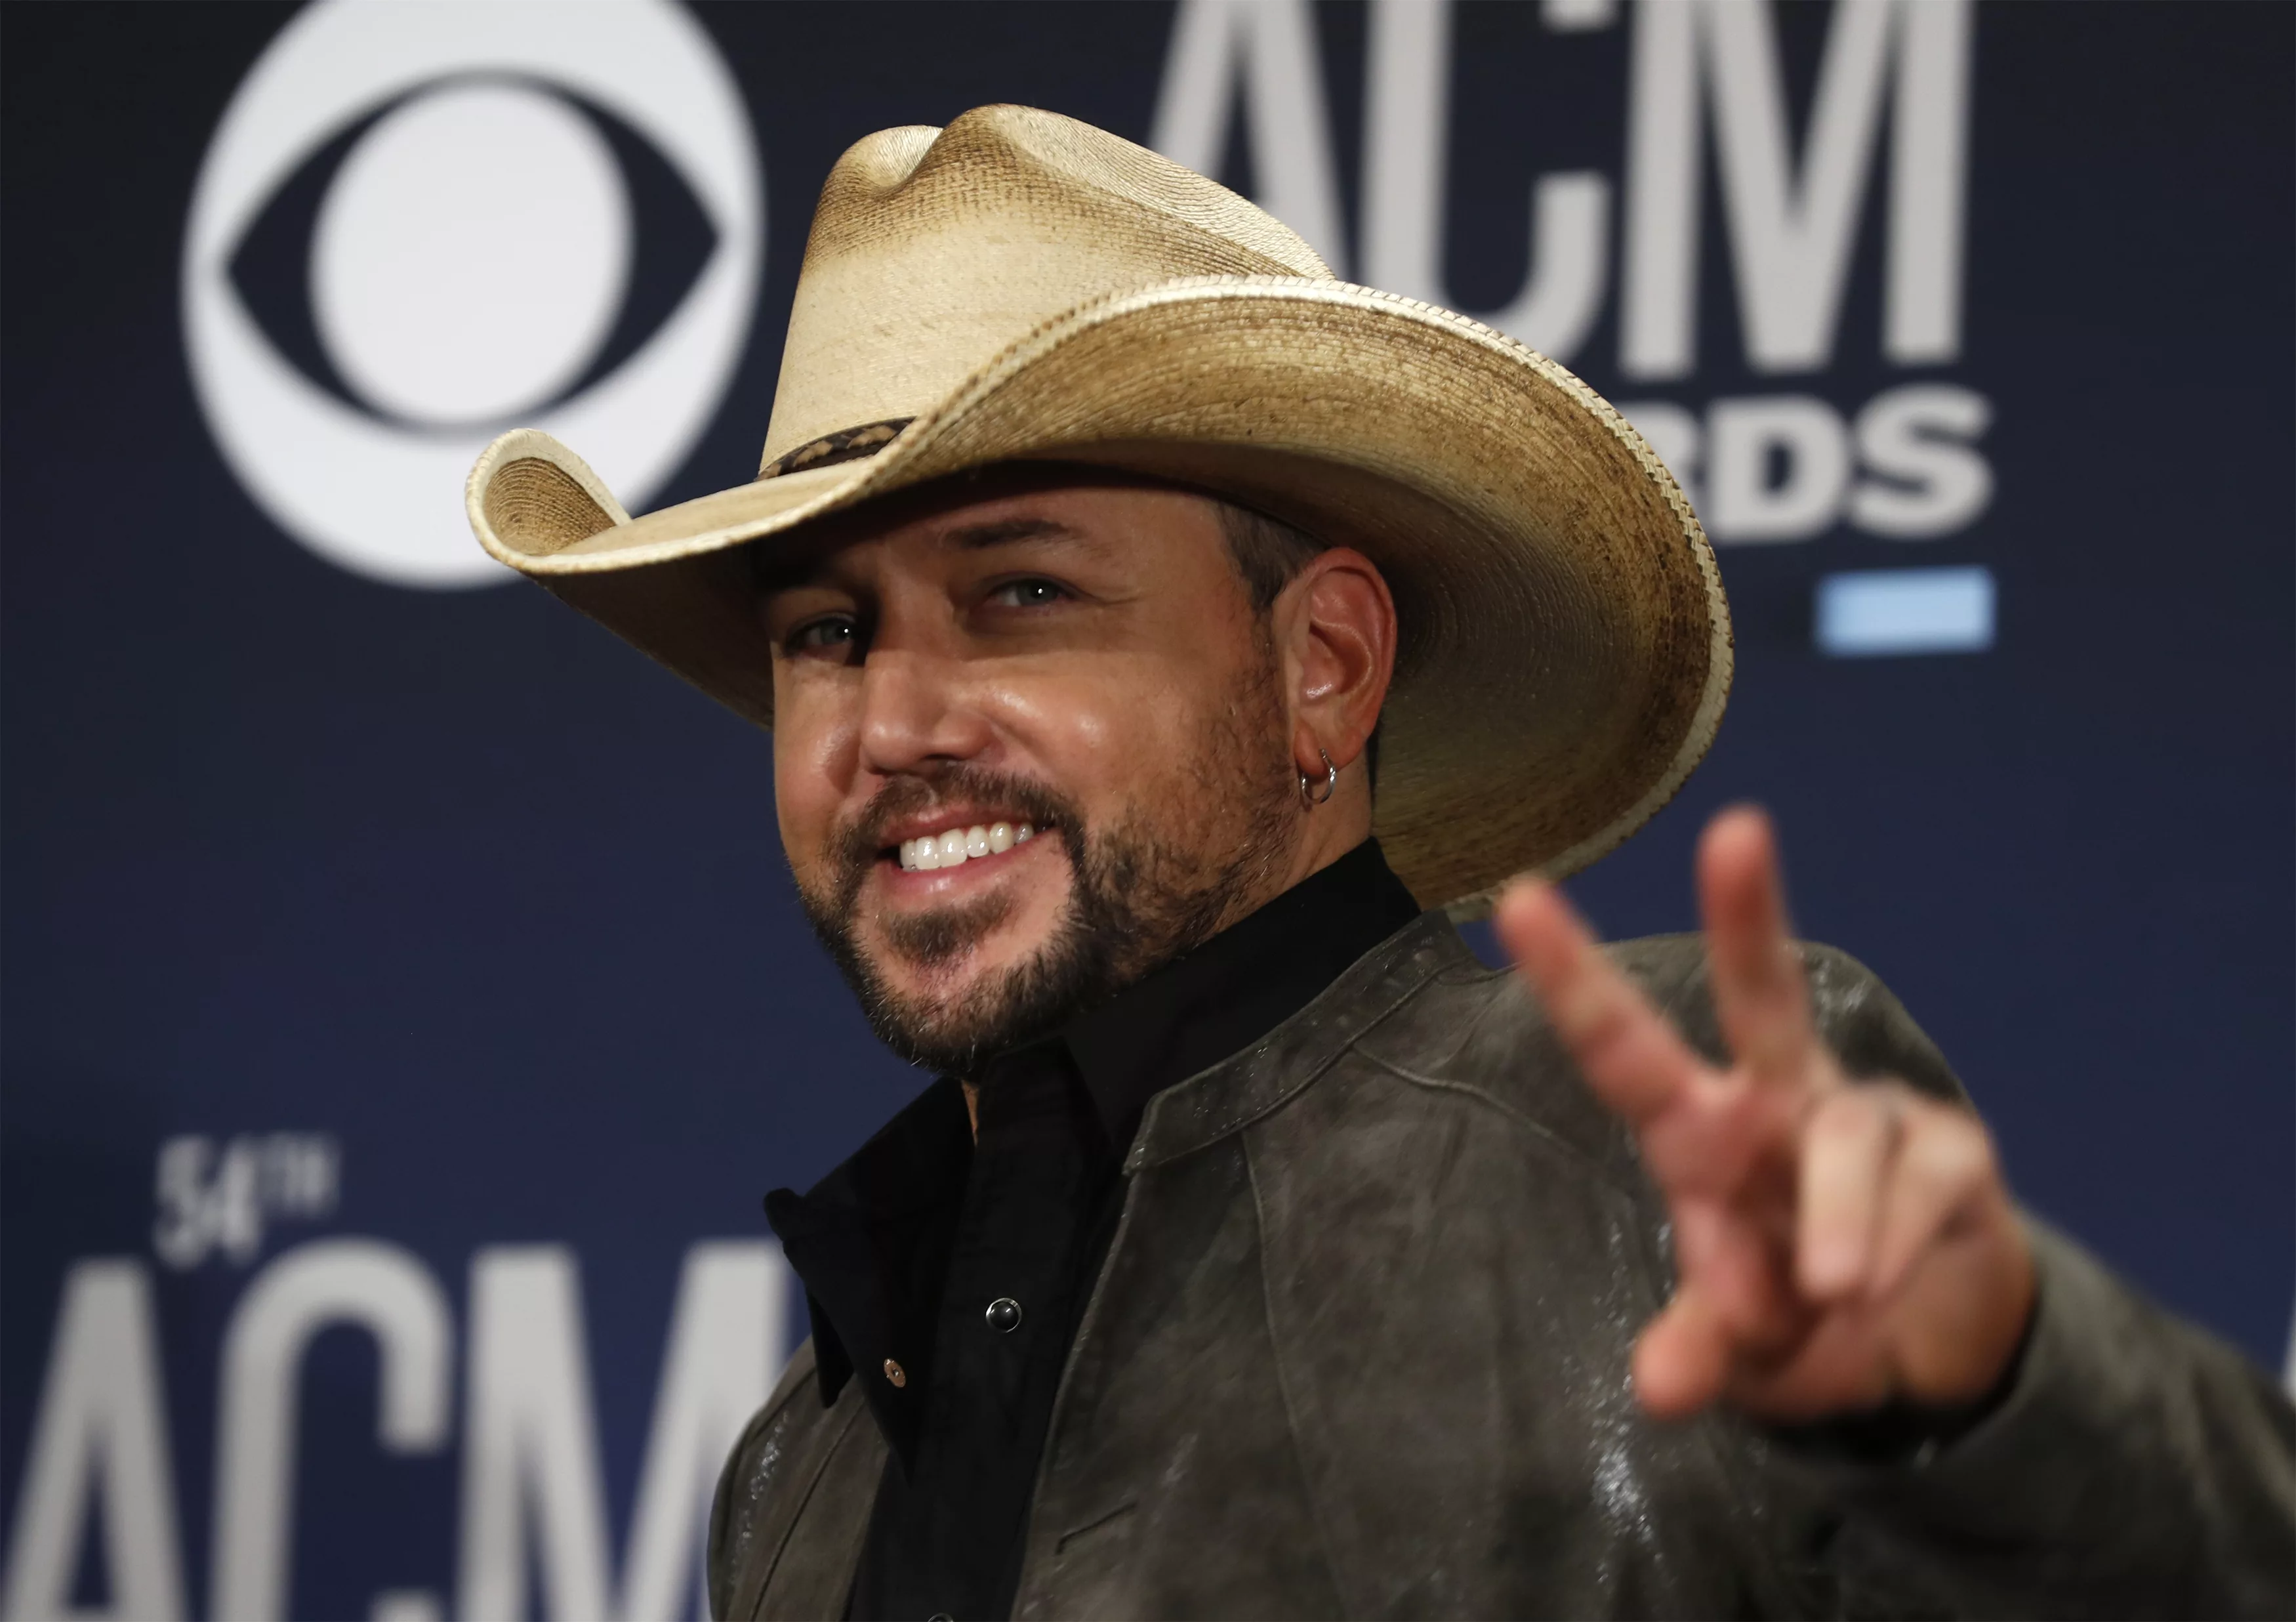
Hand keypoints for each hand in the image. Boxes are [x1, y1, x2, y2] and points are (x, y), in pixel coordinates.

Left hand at [1494, 806, 2033, 1423]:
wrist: (1922, 1342)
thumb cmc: (1794, 1315)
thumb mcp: (1739, 1349)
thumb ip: (1702, 1351)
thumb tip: (1662, 1389)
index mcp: (1698, 1132)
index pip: (1623, 1049)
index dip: (1570, 977)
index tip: (1519, 896)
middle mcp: (1778, 1097)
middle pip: (1762, 993)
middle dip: (1748, 912)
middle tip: (1736, 832)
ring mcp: (1867, 1113)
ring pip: (1848, 1141)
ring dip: (1836, 1227)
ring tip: (1831, 1296)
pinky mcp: (1951, 1149)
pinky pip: (1921, 1187)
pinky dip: (1894, 1249)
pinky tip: (1875, 1291)